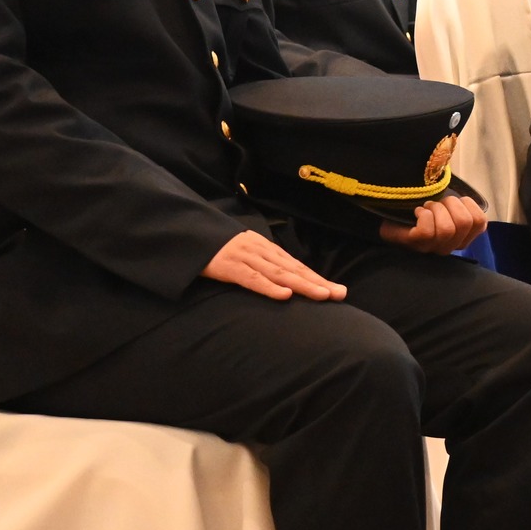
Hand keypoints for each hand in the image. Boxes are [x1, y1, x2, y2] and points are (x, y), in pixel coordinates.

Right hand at [201, 230, 345, 301]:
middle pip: (294, 270)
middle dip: (319, 282)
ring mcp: (246, 258)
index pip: (298, 267)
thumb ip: (264, 265)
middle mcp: (262, 252)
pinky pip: (252, 278)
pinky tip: (285, 295)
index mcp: (267, 250)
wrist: (190, 234)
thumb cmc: (219, 249)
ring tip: (322, 295)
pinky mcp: (229, 267)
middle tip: (340, 294)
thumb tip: (286, 282)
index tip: (338, 290)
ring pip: (279, 274)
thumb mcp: (246, 254)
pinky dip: (269, 287)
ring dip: (302, 285)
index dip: (318, 278)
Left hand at [378, 193, 489, 254]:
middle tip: (437, 203)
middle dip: (451, 204)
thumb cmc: (422, 210)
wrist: (392, 219)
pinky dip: (423, 215)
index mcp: (463, 237)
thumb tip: (460, 169)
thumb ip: (460, 200)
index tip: (452, 201)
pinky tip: (417, 212)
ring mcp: (433, 248)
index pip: (480, 222)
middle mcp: (451, 246)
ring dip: (436, 209)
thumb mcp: (446, 205)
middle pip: (465, 223)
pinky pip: (427, 231)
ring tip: (426, 208)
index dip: (468, 205)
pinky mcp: (417, 245)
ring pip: (447, 229)